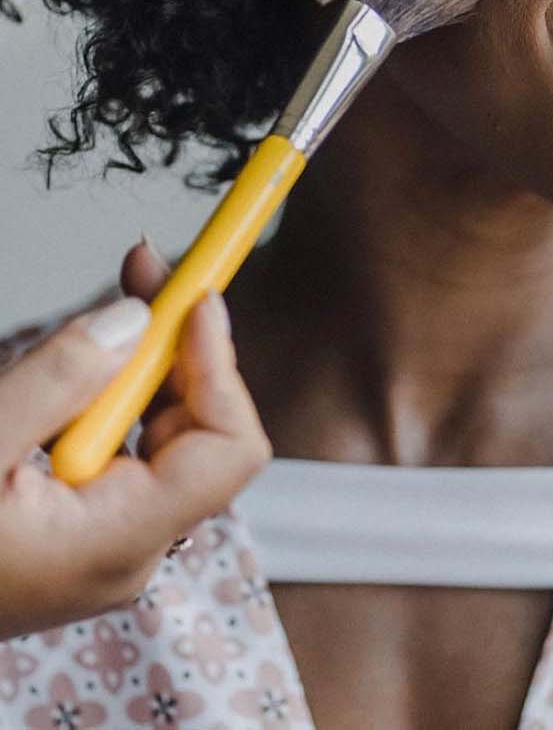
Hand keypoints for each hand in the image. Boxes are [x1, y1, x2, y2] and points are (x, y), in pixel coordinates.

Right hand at [0, 240, 271, 639]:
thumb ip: (58, 381)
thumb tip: (134, 320)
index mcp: (116, 542)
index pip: (230, 449)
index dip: (220, 363)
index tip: (194, 297)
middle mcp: (127, 548)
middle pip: (202, 427)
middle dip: (178, 341)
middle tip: (144, 267)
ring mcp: (104, 541)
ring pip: (163, 431)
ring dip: (144, 359)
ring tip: (119, 296)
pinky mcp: (78, 527)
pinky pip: (123, 447)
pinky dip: (111, 392)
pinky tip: (82, 361)